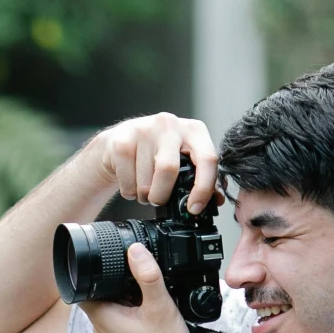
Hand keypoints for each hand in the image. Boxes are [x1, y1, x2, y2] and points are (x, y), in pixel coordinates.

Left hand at [79, 243, 194, 332]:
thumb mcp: (160, 308)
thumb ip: (148, 276)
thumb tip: (135, 250)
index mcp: (101, 316)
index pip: (84, 282)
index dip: (96, 266)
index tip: (114, 257)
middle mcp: (101, 327)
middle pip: (102, 290)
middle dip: (120, 278)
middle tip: (142, 275)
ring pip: (116, 304)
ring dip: (131, 294)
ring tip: (152, 296)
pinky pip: (125, 317)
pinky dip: (138, 309)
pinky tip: (155, 312)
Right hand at [91, 112, 219, 213]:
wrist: (117, 142)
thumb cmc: (155, 152)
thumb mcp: (182, 158)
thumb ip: (199, 177)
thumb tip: (216, 200)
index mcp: (193, 130)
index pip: (207, 159)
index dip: (203, 188)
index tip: (194, 207)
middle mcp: (170, 125)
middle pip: (169, 169)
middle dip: (162, 195)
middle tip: (158, 200)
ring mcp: (143, 130)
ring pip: (146, 181)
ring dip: (144, 195)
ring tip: (143, 189)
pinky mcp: (121, 142)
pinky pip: (127, 182)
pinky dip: (129, 192)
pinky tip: (131, 182)